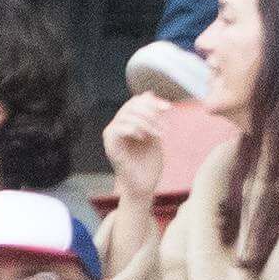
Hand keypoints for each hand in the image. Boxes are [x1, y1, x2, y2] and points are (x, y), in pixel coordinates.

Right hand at [104, 91, 173, 211]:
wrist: (144, 186)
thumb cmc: (149, 164)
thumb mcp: (155, 135)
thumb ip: (153, 116)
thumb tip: (149, 93)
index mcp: (127, 122)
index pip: (135, 102)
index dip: (151, 102)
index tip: (168, 108)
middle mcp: (117, 126)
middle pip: (130, 106)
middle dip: (151, 112)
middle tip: (164, 126)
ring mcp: (111, 135)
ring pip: (126, 116)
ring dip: (146, 123)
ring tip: (159, 134)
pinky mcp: (110, 145)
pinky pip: (118, 128)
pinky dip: (134, 130)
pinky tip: (144, 138)